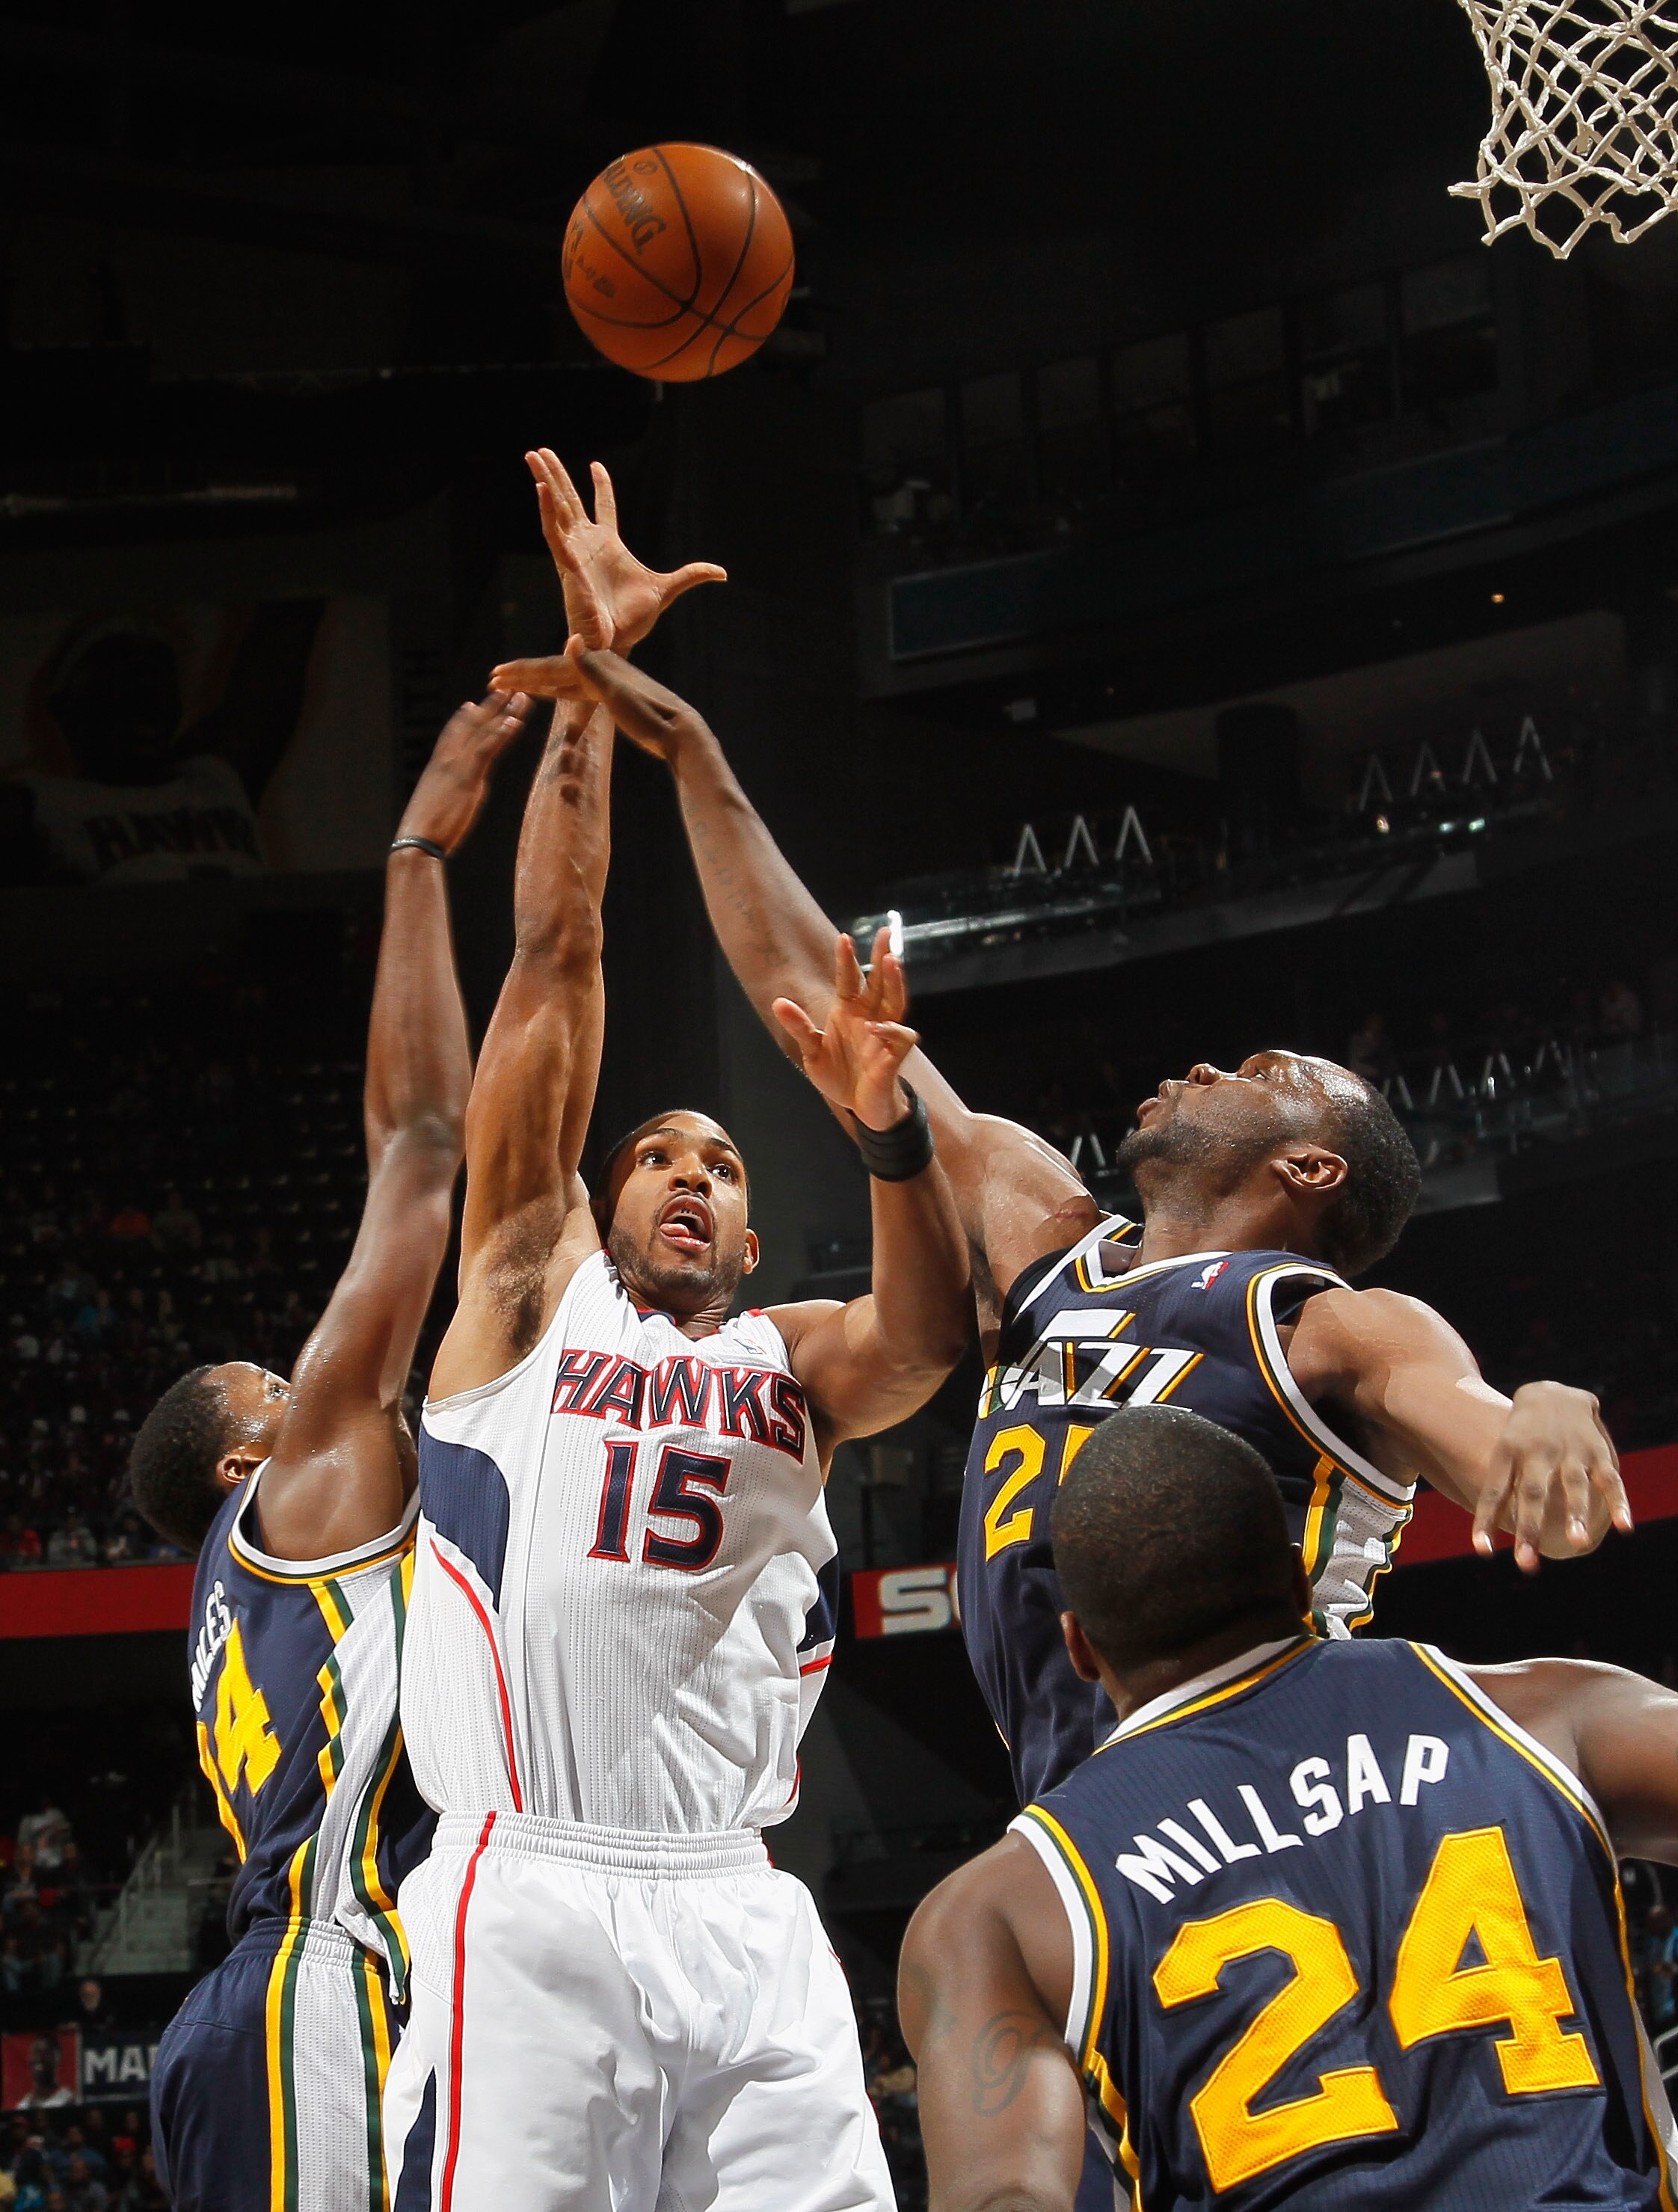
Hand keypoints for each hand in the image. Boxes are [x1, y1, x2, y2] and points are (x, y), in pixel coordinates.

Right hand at [395, 691, 528, 854]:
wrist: (416, 842)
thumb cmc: (424, 835)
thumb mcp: (434, 808)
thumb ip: (444, 797)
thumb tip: (450, 800)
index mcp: (437, 768)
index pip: (452, 736)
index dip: (463, 719)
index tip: (472, 704)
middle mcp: (446, 760)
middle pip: (470, 726)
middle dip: (488, 707)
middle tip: (504, 689)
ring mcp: (457, 766)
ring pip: (483, 732)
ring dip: (503, 712)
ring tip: (519, 696)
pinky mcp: (467, 778)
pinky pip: (487, 750)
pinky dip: (501, 734)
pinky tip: (514, 721)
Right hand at [487, 644, 706, 765]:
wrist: (681, 732)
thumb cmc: (652, 715)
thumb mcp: (619, 691)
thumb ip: (592, 666)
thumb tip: (572, 639)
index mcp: (598, 667)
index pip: (551, 667)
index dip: (522, 672)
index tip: (496, 674)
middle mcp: (601, 671)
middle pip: (554, 671)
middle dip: (523, 676)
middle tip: (494, 679)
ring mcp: (607, 684)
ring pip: (563, 682)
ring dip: (537, 684)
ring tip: (515, 686)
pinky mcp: (614, 699)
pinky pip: (577, 693)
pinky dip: (559, 694)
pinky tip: (552, 694)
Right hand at [526, 449, 725, 652]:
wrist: (616, 642)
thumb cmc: (634, 622)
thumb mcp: (667, 590)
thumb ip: (691, 575)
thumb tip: (722, 573)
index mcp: (608, 546)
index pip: (603, 509)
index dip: (602, 487)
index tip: (597, 466)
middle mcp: (587, 544)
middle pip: (571, 500)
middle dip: (558, 474)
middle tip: (541, 450)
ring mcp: (574, 551)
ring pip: (557, 508)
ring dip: (545, 480)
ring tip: (532, 454)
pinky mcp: (567, 563)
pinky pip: (553, 532)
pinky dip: (547, 510)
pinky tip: (541, 487)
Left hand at [772, 930, 918, 1130]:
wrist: (860, 1108)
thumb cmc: (840, 1076)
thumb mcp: (812, 1051)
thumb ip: (800, 1027)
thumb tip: (778, 1001)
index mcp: (850, 1012)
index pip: (850, 980)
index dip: (847, 959)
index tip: (844, 937)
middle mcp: (870, 1017)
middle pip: (880, 982)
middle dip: (883, 956)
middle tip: (885, 931)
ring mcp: (884, 1035)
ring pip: (895, 1003)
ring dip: (895, 983)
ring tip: (893, 961)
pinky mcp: (894, 1056)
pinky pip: (900, 1038)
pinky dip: (891, 1031)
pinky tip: (878, 1027)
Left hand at [1473, 1380, 1630, 1572]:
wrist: (1552, 1391)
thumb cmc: (1520, 1434)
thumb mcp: (1502, 1450)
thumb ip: (1498, 1485)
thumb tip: (1485, 1521)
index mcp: (1507, 1452)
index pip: (1494, 1491)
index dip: (1486, 1519)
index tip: (1482, 1551)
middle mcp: (1537, 1452)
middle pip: (1532, 1494)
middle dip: (1530, 1528)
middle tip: (1525, 1564)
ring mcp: (1569, 1451)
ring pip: (1573, 1485)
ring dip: (1576, 1514)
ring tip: (1576, 1544)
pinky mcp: (1596, 1450)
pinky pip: (1608, 1479)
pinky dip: (1618, 1503)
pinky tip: (1624, 1528)